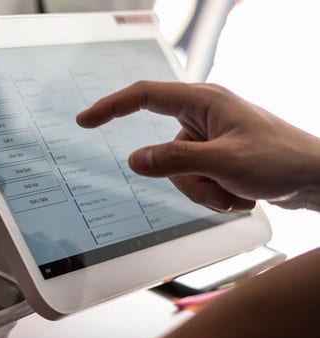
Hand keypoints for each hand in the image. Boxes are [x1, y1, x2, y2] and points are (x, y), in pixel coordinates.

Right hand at [76, 81, 319, 211]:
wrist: (316, 178)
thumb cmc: (281, 159)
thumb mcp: (222, 162)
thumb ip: (174, 161)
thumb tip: (134, 160)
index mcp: (203, 101)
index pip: (144, 96)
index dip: (111, 106)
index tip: (86, 120)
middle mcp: (203, 116)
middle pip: (164, 151)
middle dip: (188, 180)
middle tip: (219, 186)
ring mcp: (209, 138)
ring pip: (179, 173)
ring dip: (206, 192)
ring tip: (237, 192)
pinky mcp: (215, 156)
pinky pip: (196, 181)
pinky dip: (215, 194)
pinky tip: (241, 194)